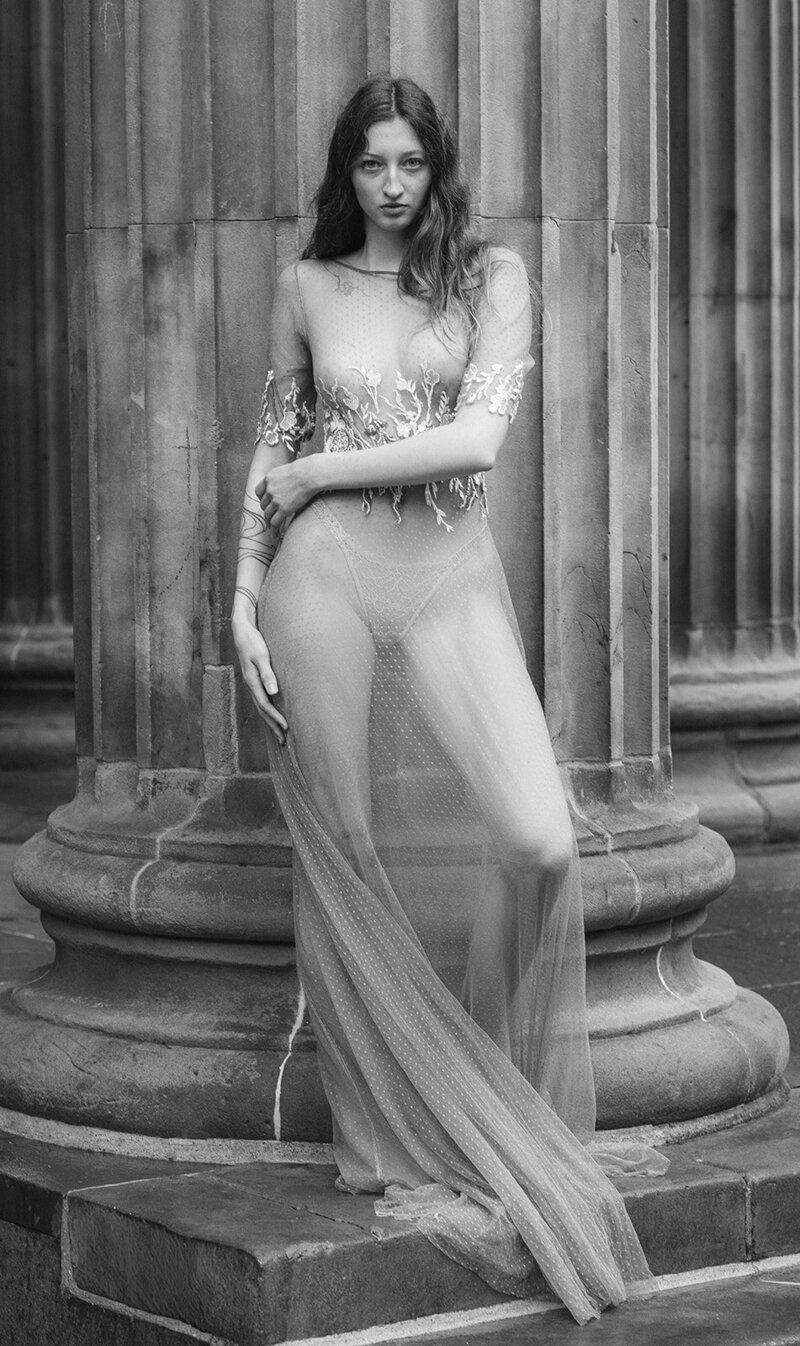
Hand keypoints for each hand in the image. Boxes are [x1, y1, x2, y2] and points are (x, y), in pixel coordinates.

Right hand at [231, 615, 287, 745]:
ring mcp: (251, 683)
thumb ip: (267, 674)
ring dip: (270, 721)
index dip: (275, 718)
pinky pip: (261, 700)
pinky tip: (273, 714)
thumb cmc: (253, 642)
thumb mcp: (261, 656)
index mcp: (252, 681)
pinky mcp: (254, 679)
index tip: (286, 729)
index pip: (265, 705)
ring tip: (280, 734)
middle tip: (283, 742)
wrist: (241, 631)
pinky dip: (268, 710)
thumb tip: (274, 692)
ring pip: (261, 707)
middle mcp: (250, 685)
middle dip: (272, 726)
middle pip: (262, 711)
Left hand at [256, 457, 316, 532]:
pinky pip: (275, 523)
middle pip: (263, 504)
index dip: (262, 498)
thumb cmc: (304, 470)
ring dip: (269, 521)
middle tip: (271, 515)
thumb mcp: (286, 471)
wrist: (309, 474)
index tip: (266, 502)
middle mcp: (269, 490)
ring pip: (267, 514)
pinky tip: (275, 534)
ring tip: (272, 527)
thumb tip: (285, 484)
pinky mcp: (283, 510)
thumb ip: (281, 479)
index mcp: (268, 479)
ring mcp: (275, 501)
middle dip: (267, 510)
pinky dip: (274, 530)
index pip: (258, 492)